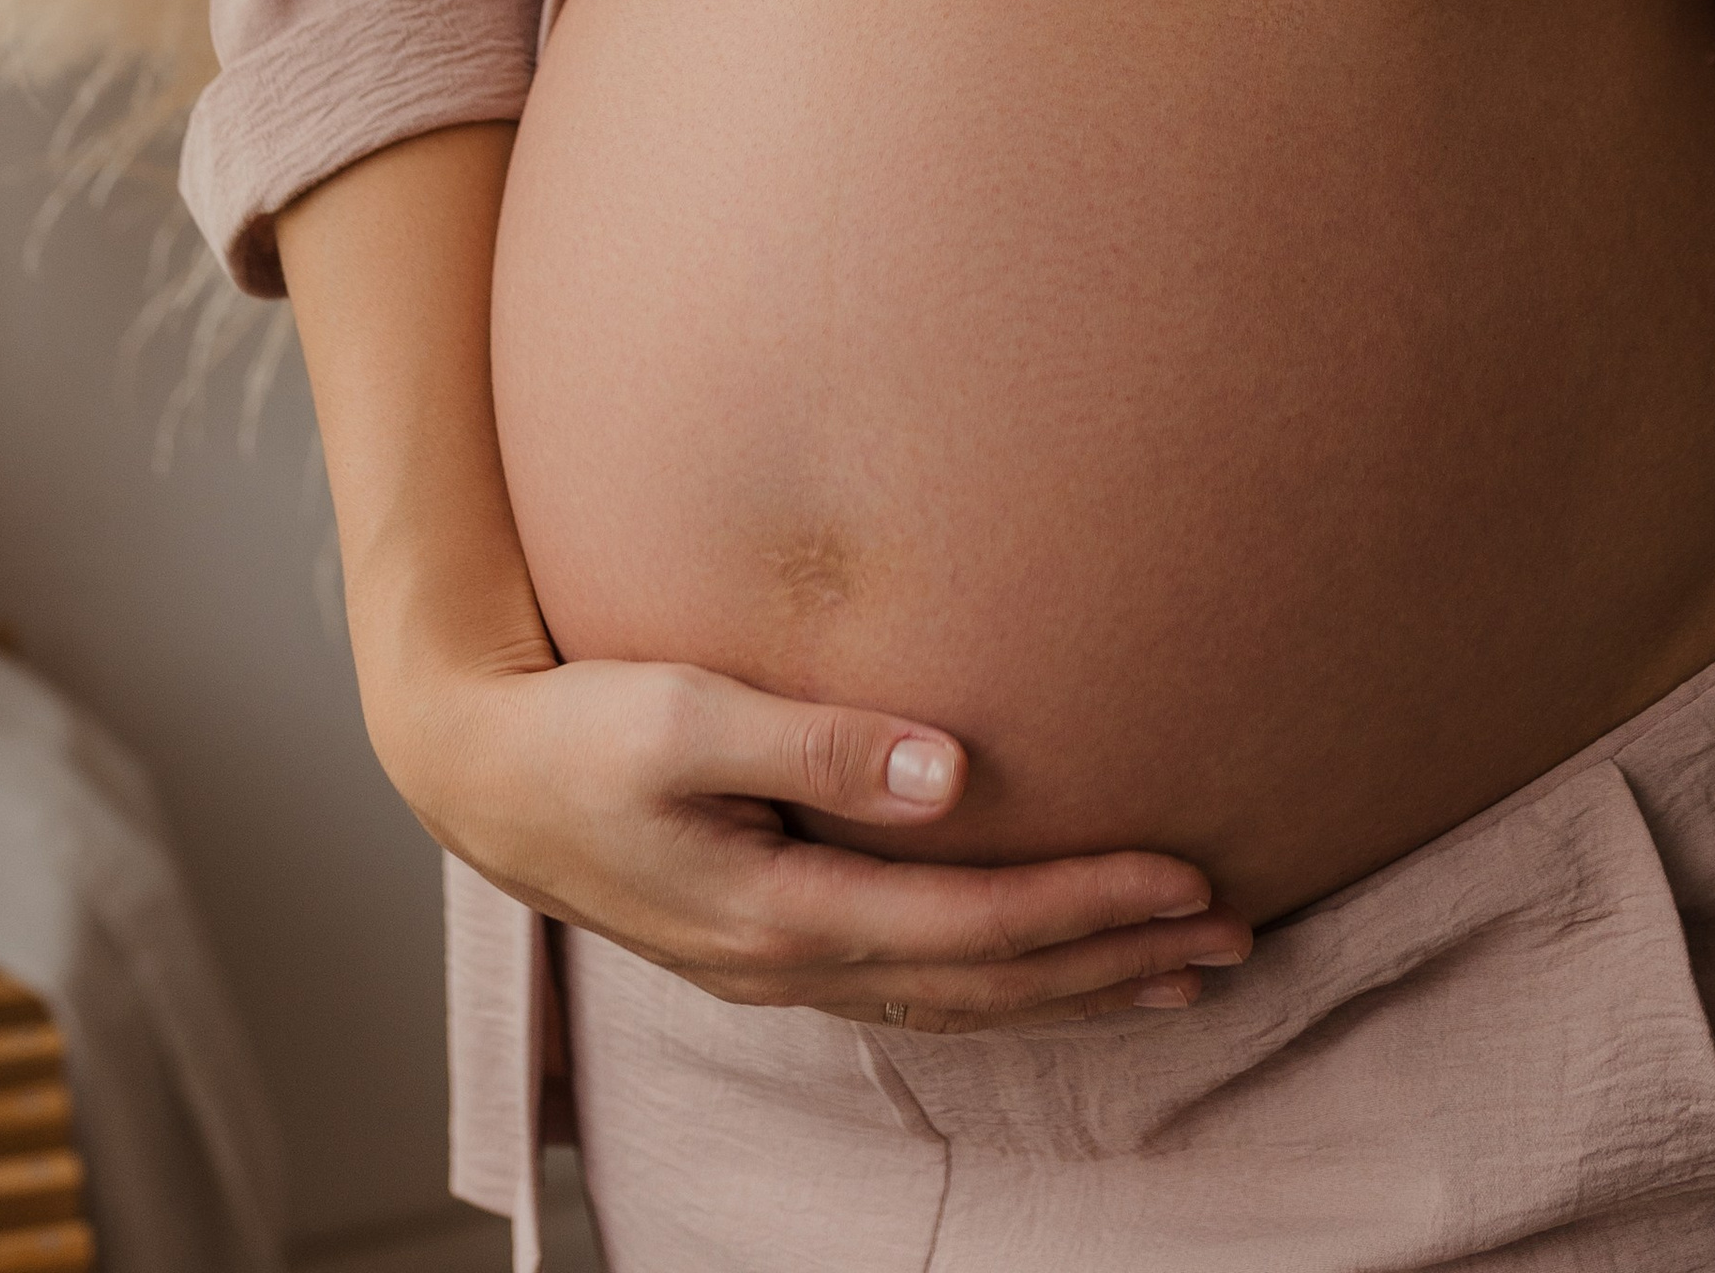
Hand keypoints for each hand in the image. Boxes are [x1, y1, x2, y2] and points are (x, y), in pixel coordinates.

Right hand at [375, 644, 1250, 1031]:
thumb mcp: (684, 714)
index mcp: (781, 915)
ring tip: (1184, 971)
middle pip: (988, 984)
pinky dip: (1007, 983)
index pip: (974, 925)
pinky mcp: (775, 944)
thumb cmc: (578, 728)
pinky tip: (1050, 969)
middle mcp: (793, 964)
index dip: (1088, 907)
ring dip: (1078, 986)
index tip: (1188, 879)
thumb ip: (816, 744)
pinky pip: (921, 985)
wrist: (477, 775)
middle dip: (1116, 963)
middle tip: (1237, 936)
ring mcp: (782, 969)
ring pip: (962, 1000)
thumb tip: (951, 771)